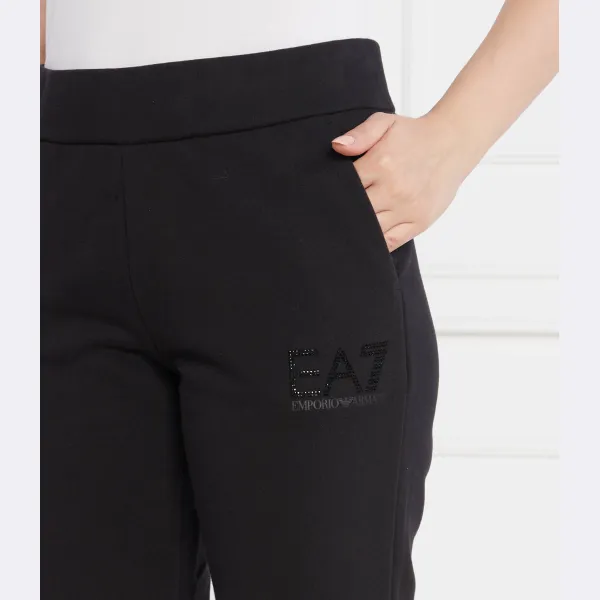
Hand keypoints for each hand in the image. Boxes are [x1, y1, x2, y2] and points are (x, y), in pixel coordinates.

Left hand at [332, 112, 474, 251]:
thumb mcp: (385, 123)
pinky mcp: (419, 222)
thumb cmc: (414, 135)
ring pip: (370, 230)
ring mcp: (407, 209)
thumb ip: (360, 135)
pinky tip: (370, 235)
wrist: (452, 144)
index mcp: (381, 164)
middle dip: (344, 212)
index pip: (345, 187)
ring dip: (359, 228)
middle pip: (355, 211)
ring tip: (353, 222)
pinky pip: (390, 242)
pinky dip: (377, 242)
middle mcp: (393, 189)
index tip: (330, 193)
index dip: (334, 192)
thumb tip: (337, 147)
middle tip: (336, 212)